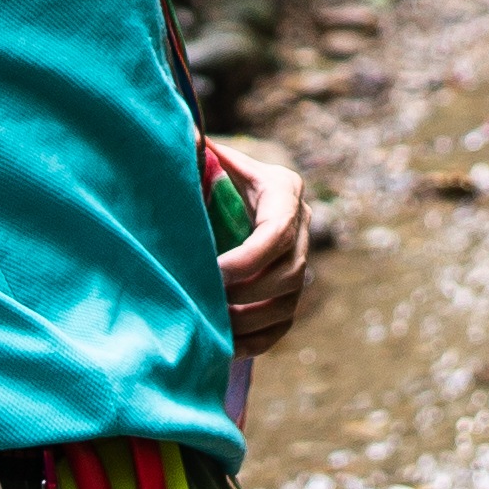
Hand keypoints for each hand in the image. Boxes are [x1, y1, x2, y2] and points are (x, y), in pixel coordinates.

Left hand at [211, 139, 311, 354]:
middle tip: (208, 302)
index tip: (213, 273)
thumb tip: (185, 141)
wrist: (227, 189)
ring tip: (215, 326)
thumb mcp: (210, 157)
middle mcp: (302, 225)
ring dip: (252, 320)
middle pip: (289, 273)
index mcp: (283, 190)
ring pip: (289, 302)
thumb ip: (199, 152)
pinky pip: (283, 325)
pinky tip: (227, 347)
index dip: (247, 259)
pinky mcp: (292, 291)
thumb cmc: (209, 171)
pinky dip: (258, 341)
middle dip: (247, 293)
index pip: (277, 233)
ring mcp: (301, 260)